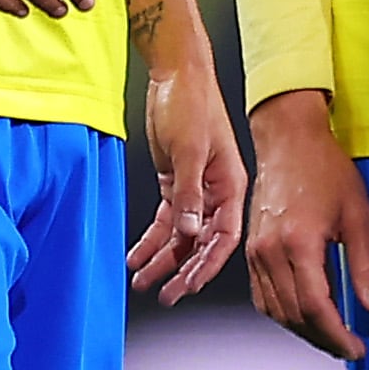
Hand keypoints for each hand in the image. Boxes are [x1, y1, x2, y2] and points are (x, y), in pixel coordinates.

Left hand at [125, 34, 246, 306]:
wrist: (176, 74)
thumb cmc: (191, 103)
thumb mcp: (190, 149)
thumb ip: (190, 193)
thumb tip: (190, 231)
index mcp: (230, 186)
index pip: (223, 236)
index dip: (207, 264)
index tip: (188, 285)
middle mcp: (216, 192)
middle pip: (202, 242)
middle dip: (183, 270)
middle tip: (166, 294)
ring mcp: (195, 188)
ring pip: (181, 235)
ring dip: (163, 259)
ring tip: (144, 281)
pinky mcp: (176, 182)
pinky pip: (165, 220)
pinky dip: (151, 238)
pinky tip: (137, 254)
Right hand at [241, 89, 368, 359]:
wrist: (289, 142)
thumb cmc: (325, 170)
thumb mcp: (358, 216)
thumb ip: (366, 266)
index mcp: (297, 244)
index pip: (314, 308)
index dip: (336, 335)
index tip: (356, 348)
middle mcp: (269, 252)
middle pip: (293, 315)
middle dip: (323, 339)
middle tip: (348, 347)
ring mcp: (255, 252)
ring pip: (275, 310)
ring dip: (303, 330)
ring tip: (330, 336)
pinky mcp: (250, 250)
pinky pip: (262, 295)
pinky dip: (283, 312)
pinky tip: (304, 315)